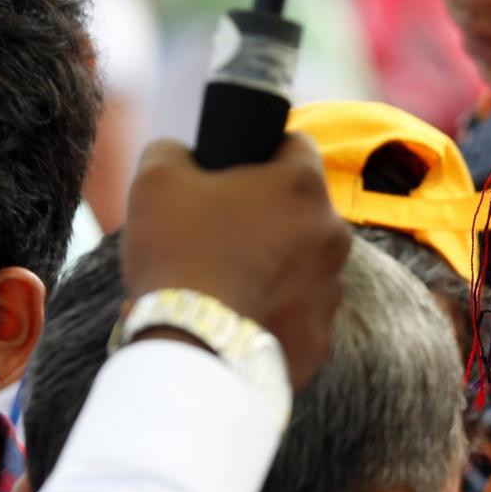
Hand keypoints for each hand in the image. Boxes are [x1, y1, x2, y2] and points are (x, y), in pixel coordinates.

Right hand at [120, 135, 350, 385]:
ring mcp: (333, 287)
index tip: (239, 165)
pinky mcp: (323, 335)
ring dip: (274, 262)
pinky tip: (237, 313)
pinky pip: (299, 311)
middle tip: (220, 228)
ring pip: (304, 262)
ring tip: (224, 277)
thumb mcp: (157, 178)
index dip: (265, 149)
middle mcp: (333, 233)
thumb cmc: (178, 252)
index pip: (296, 145)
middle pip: (301, 209)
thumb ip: (176, 150)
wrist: (196, 346)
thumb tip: (185, 154)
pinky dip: (274, 309)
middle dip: (266, 213)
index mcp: (302, 186)